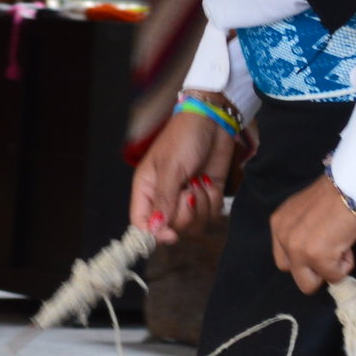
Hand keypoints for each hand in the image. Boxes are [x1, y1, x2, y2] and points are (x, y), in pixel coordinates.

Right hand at [130, 108, 236, 243]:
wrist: (213, 121)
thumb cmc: (184, 137)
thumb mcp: (171, 168)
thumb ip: (163, 200)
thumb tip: (154, 229)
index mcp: (147, 188)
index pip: (142, 223)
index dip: (154, 234)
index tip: (172, 234)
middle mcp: (165, 197)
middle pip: (171, 227)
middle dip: (185, 213)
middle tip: (189, 190)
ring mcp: (187, 197)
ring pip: (193, 225)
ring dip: (202, 206)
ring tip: (200, 182)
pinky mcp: (206, 196)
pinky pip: (211, 215)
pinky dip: (214, 201)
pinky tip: (209, 182)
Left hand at [271, 174, 355, 294]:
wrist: (350, 186)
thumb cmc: (334, 194)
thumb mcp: (305, 212)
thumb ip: (301, 231)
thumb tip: (313, 253)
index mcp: (278, 224)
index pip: (283, 257)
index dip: (304, 258)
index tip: (321, 247)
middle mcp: (283, 237)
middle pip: (292, 273)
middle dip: (313, 270)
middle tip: (331, 252)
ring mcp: (297, 249)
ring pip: (309, 284)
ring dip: (328, 270)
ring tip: (340, 247)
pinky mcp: (317, 257)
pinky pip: (333, 277)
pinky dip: (345, 265)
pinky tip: (347, 244)